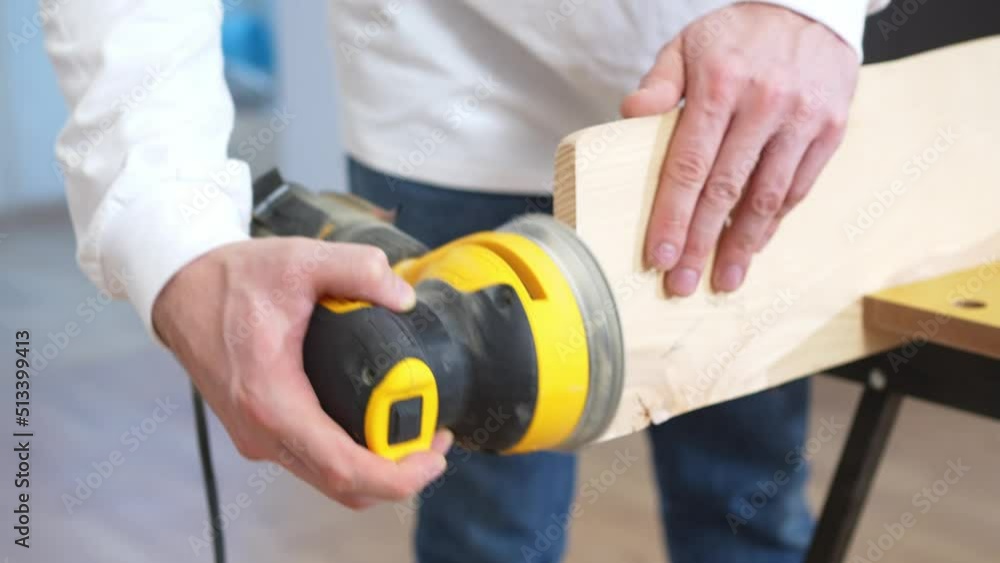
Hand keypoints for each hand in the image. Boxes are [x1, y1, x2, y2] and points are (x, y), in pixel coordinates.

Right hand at [153, 238, 451, 508]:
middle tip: (435, 440)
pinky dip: (353, 457)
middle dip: (399, 475)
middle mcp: (263, 433)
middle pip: (343, 486)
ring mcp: (260, 437)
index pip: (343, 468)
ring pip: (329, 479)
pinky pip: (314, 462)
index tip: (434, 455)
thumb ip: (357, 268)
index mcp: (272, 401)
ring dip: (377, 469)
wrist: (183, 289)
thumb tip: (404, 296)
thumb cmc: (232, 280)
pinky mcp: (261, 431)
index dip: (397, 475)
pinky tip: (378, 424)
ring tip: (415, 432)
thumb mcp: (299, 260)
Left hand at [621, 3, 858, 295]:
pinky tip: (753, 245)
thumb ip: (658, 82)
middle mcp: (764, 103)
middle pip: (725, 190)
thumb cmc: (738, 35)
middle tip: (680, 285)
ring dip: (742, 246)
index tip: (659, 255)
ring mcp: (802, 118)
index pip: (689, 164)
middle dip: (701, 244)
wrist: (812, 7)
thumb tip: (629, 115)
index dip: (672, 215)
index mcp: (720, 84)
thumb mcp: (688, 44)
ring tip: (723, 280)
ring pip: (767, 197)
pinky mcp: (831, 129)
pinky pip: (798, 187)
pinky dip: (774, 222)